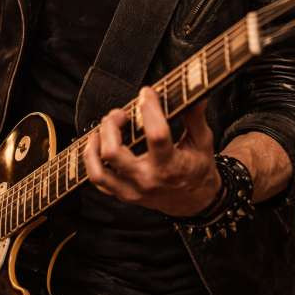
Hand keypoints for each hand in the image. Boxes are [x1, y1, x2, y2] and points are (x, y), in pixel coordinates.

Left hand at [84, 86, 221, 216]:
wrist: (194, 202)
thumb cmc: (198, 169)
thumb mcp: (202, 142)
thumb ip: (195, 117)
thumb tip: (197, 94)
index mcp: (171, 167)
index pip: (156, 136)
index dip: (150, 110)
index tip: (147, 92)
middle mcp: (148, 180)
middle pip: (113, 153)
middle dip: (110, 126)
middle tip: (120, 113)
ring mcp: (133, 190)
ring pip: (99, 172)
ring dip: (95, 145)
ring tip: (102, 128)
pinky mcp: (124, 195)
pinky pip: (98, 181)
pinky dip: (92, 161)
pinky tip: (98, 144)